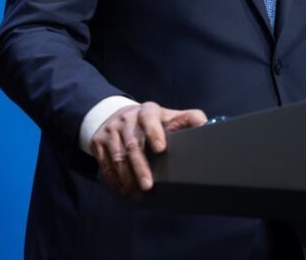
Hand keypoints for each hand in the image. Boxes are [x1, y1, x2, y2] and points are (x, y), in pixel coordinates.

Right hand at [90, 102, 206, 197]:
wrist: (118, 116)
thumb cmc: (152, 122)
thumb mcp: (170, 117)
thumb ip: (189, 119)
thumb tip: (208, 126)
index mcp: (147, 111)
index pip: (150, 119)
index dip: (154, 133)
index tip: (161, 149)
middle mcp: (127, 119)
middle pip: (133, 145)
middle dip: (140, 167)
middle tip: (148, 186)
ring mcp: (111, 131)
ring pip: (118, 157)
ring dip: (127, 178)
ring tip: (138, 194)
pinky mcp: (98, 143)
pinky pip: (105, 164)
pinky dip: (114, 180)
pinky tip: (124, 190)